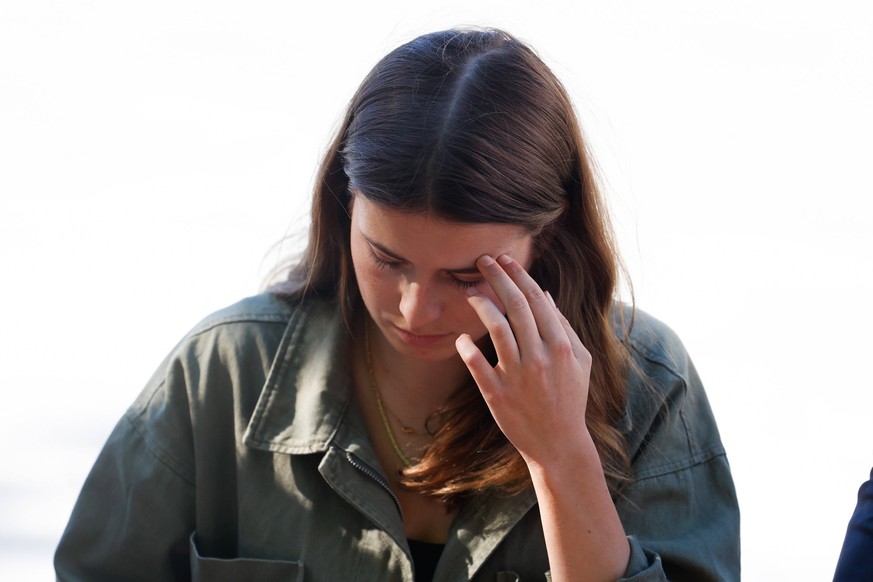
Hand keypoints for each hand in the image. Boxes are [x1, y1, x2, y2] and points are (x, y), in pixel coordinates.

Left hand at [455, 254, 594, 466]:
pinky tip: (461, 337)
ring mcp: (517, 376)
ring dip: (481, 304)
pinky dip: (465, 346)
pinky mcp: (497, 394)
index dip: (519, 275)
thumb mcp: (580, 362)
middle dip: (498, 277)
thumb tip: (545, 295)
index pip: (537, 299)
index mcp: (560, 346)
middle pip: (516, 306)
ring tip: (471, 292)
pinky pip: (475, 362)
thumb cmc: (570, 399)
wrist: (558, 443)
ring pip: (496, 328)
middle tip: (483, 260)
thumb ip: (563, 327)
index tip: (505, 259)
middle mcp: (539, 357)